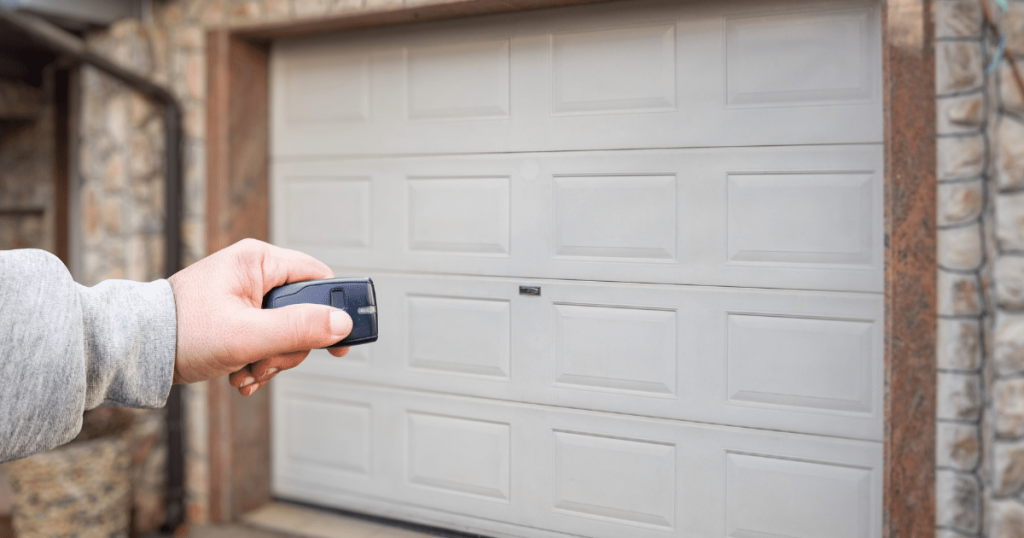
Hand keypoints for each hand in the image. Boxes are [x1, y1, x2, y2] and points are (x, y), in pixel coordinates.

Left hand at [168, 239, 352, 395]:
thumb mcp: (248, 334)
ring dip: (272, 360)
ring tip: (246, 371)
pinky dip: (258, 361)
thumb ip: (299, 328)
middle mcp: (254, 273)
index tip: (341, 342)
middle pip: (304, 312)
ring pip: (286, 332)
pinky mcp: (237, 316)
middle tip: (266, 361)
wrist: (135, 351)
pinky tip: (240, 373)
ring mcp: (245, 295)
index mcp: (258, 261)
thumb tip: (342, 324)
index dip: (335, 310)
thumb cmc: (181, 332)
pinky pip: (267, 340)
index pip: (318, 278)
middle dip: (289, 347)